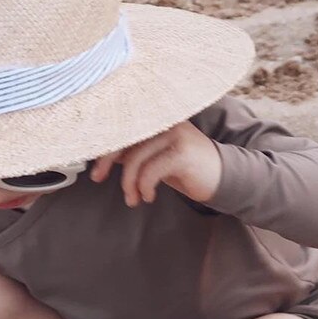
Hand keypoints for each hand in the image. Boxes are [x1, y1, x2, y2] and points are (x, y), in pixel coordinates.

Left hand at [90, 121, 222, 206]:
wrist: (222, 177)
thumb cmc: (185, 169)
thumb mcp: (154, 158)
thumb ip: (133, 153)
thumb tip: (102, 157)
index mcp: (155, 119)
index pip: (120, 129)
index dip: (103, 150)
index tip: (95, 172)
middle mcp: (164, 121)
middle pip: (123, 139)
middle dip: (106, 162)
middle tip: (98, 180)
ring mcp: (175, 134)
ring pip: (135, 158)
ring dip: (129, 184)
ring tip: (133, 199)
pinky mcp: (183, 152)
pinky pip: (151, 171)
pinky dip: (144, 187)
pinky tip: (149, 197)